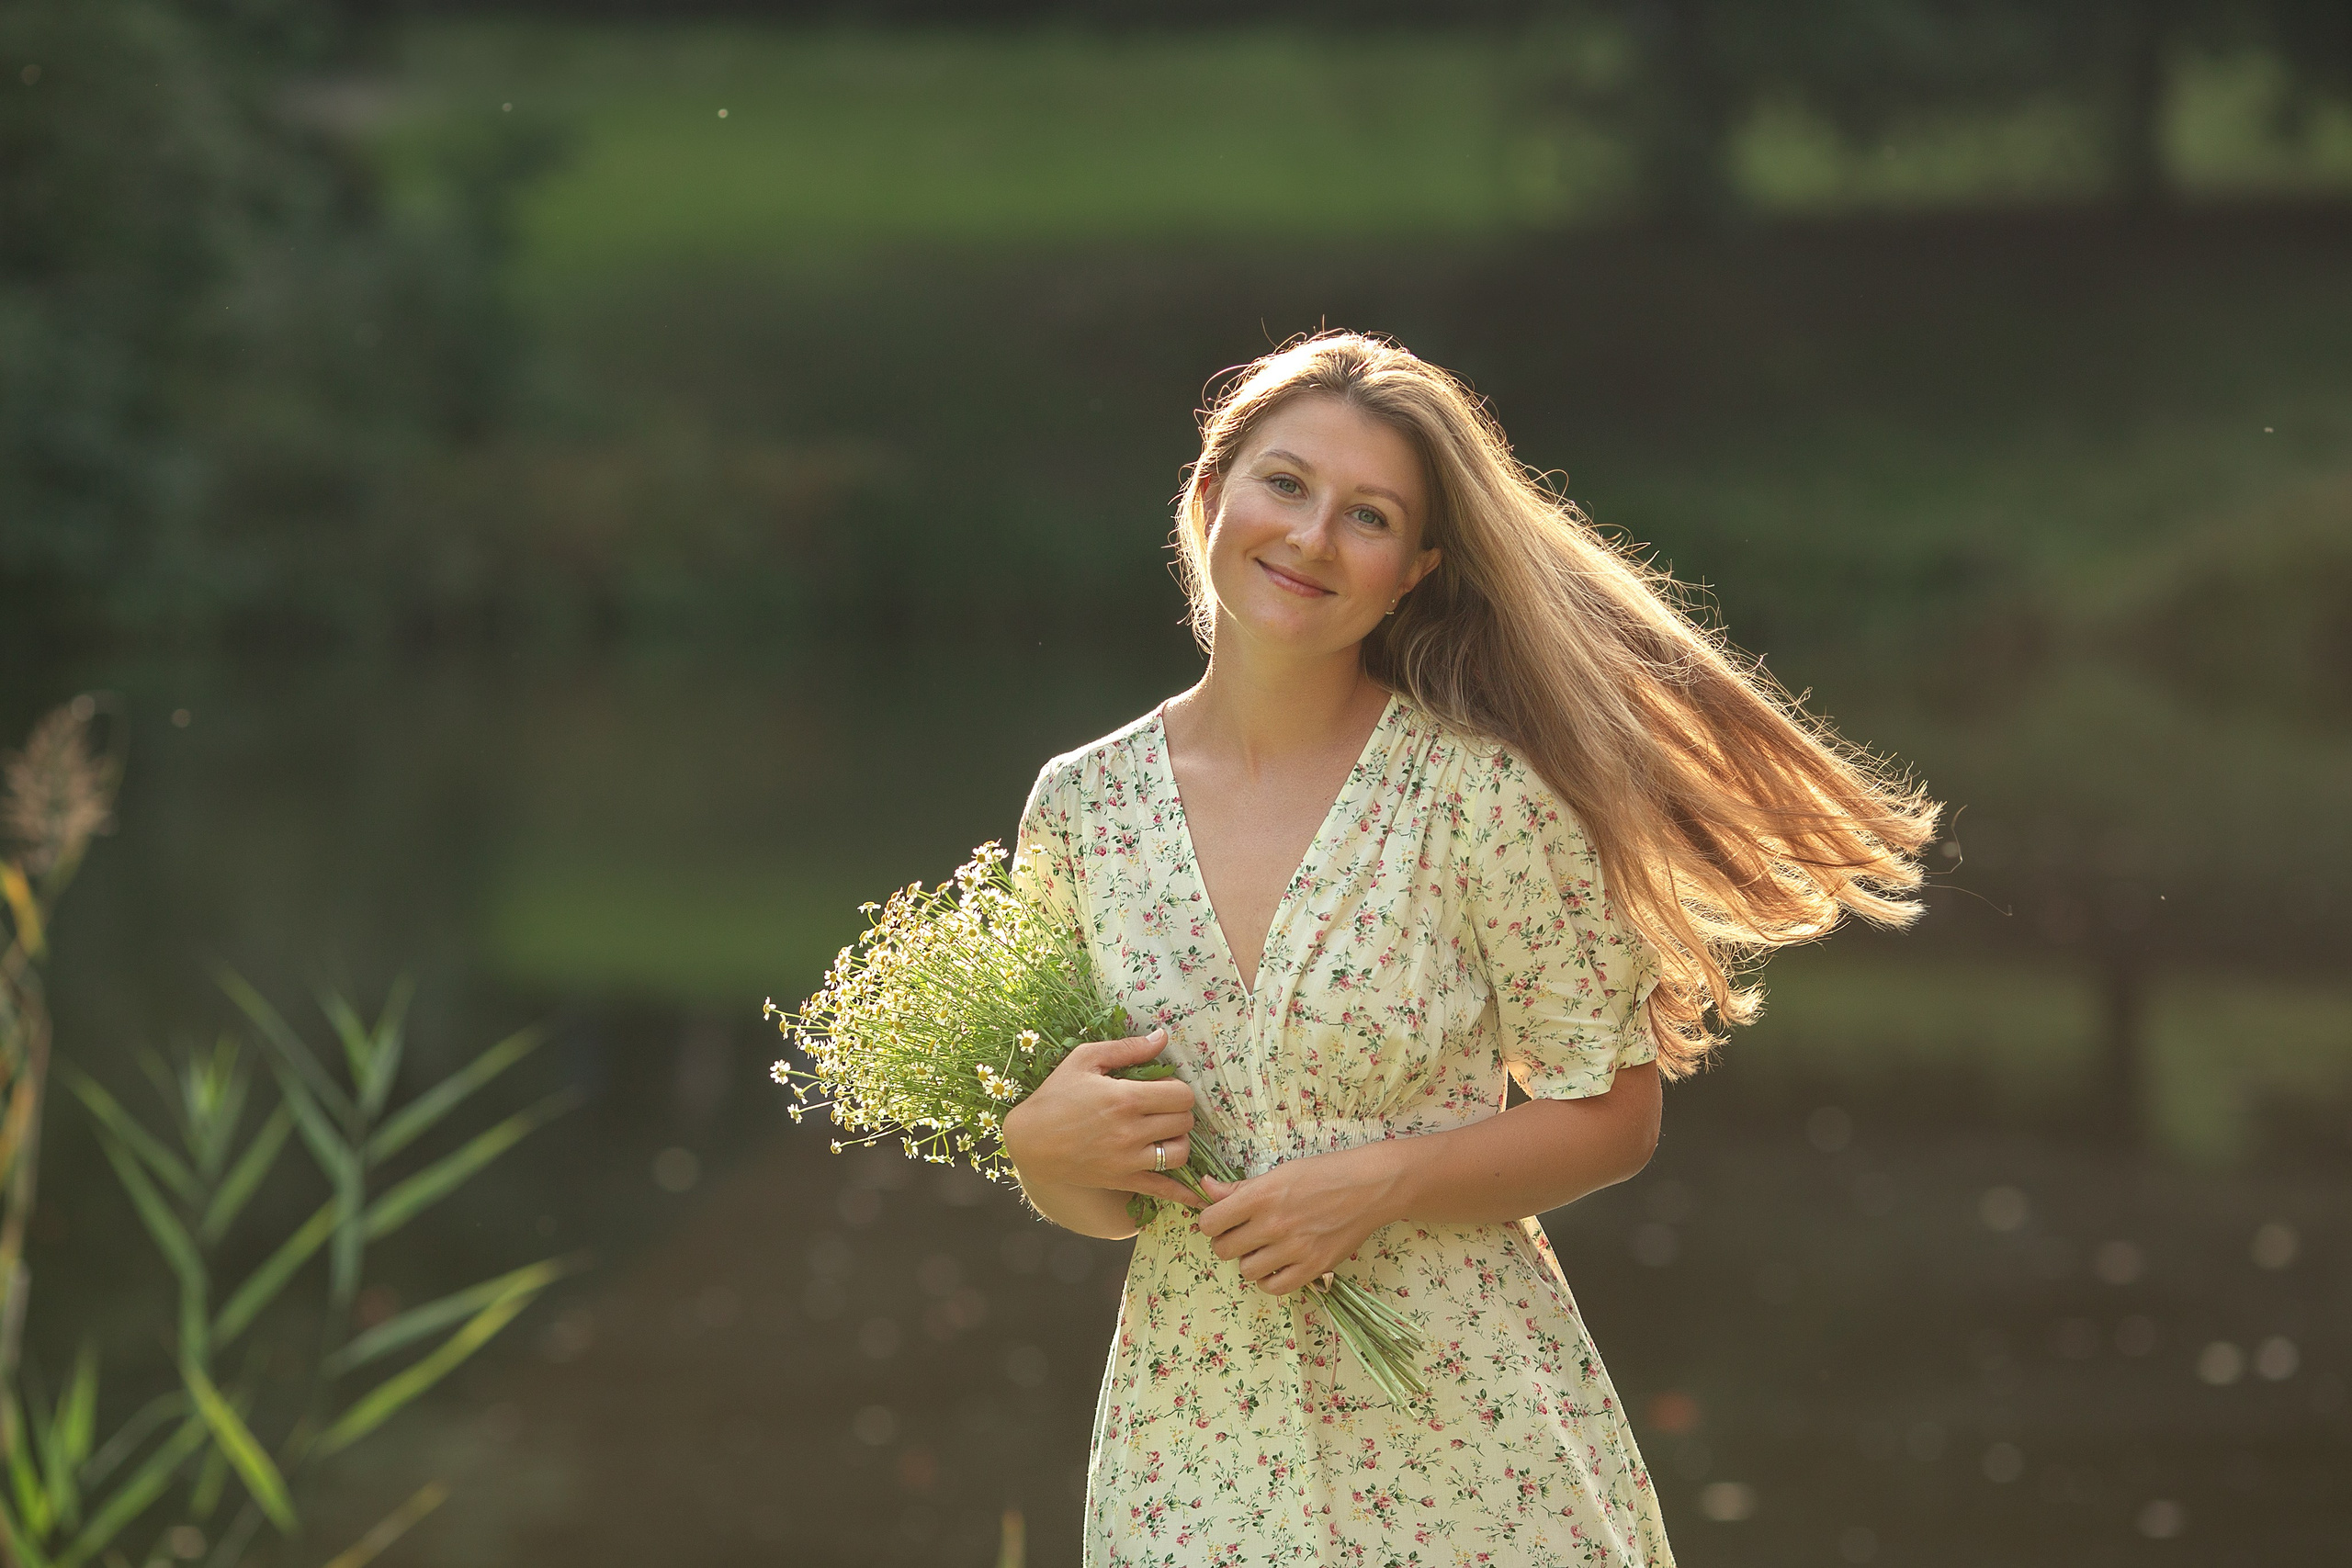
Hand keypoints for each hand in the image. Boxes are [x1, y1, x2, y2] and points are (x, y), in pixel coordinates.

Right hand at [1001, 1029, 1203, 1206]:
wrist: (1029, 1141)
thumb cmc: (1055, 1096)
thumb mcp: (1084, 1060)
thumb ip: (1127, 1048)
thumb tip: (1162, 1037)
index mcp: (1126, 1098)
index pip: (1182, 1095)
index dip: (1178, 1089)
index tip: (1162, 1088)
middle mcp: (1132, 1131)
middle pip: (1185, 1122)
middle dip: (1179, 1112)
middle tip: (1162, 1109)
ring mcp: (1129, 1159)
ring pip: (1181, 1153)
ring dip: (1179, 1142)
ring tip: (1164, 1134)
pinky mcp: (1123, 1180)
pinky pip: (1163, 1190)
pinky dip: (1183, 1193)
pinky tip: (1196, 1195)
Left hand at [1196, 1143, 1401, 1295]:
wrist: (1370, 1187)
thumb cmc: (1323, 1174)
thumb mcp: (1278, 1172)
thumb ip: (1239, 1187)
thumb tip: (1205, 1188)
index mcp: (1260, 1196)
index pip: (1209, 1222)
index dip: (1212, 1222)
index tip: (1222, 1221)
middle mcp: (1273, 1224)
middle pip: (1223, 1250)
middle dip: (1229, 1242)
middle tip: (1245, 1234)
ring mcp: (1294, 1249)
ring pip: (1246, 1271)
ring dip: (1251, 1261)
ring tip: (1265, 1248)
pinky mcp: (1313, 1268)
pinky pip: (1273, 1288)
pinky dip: (1270, 1279)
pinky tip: (1278, 1264)